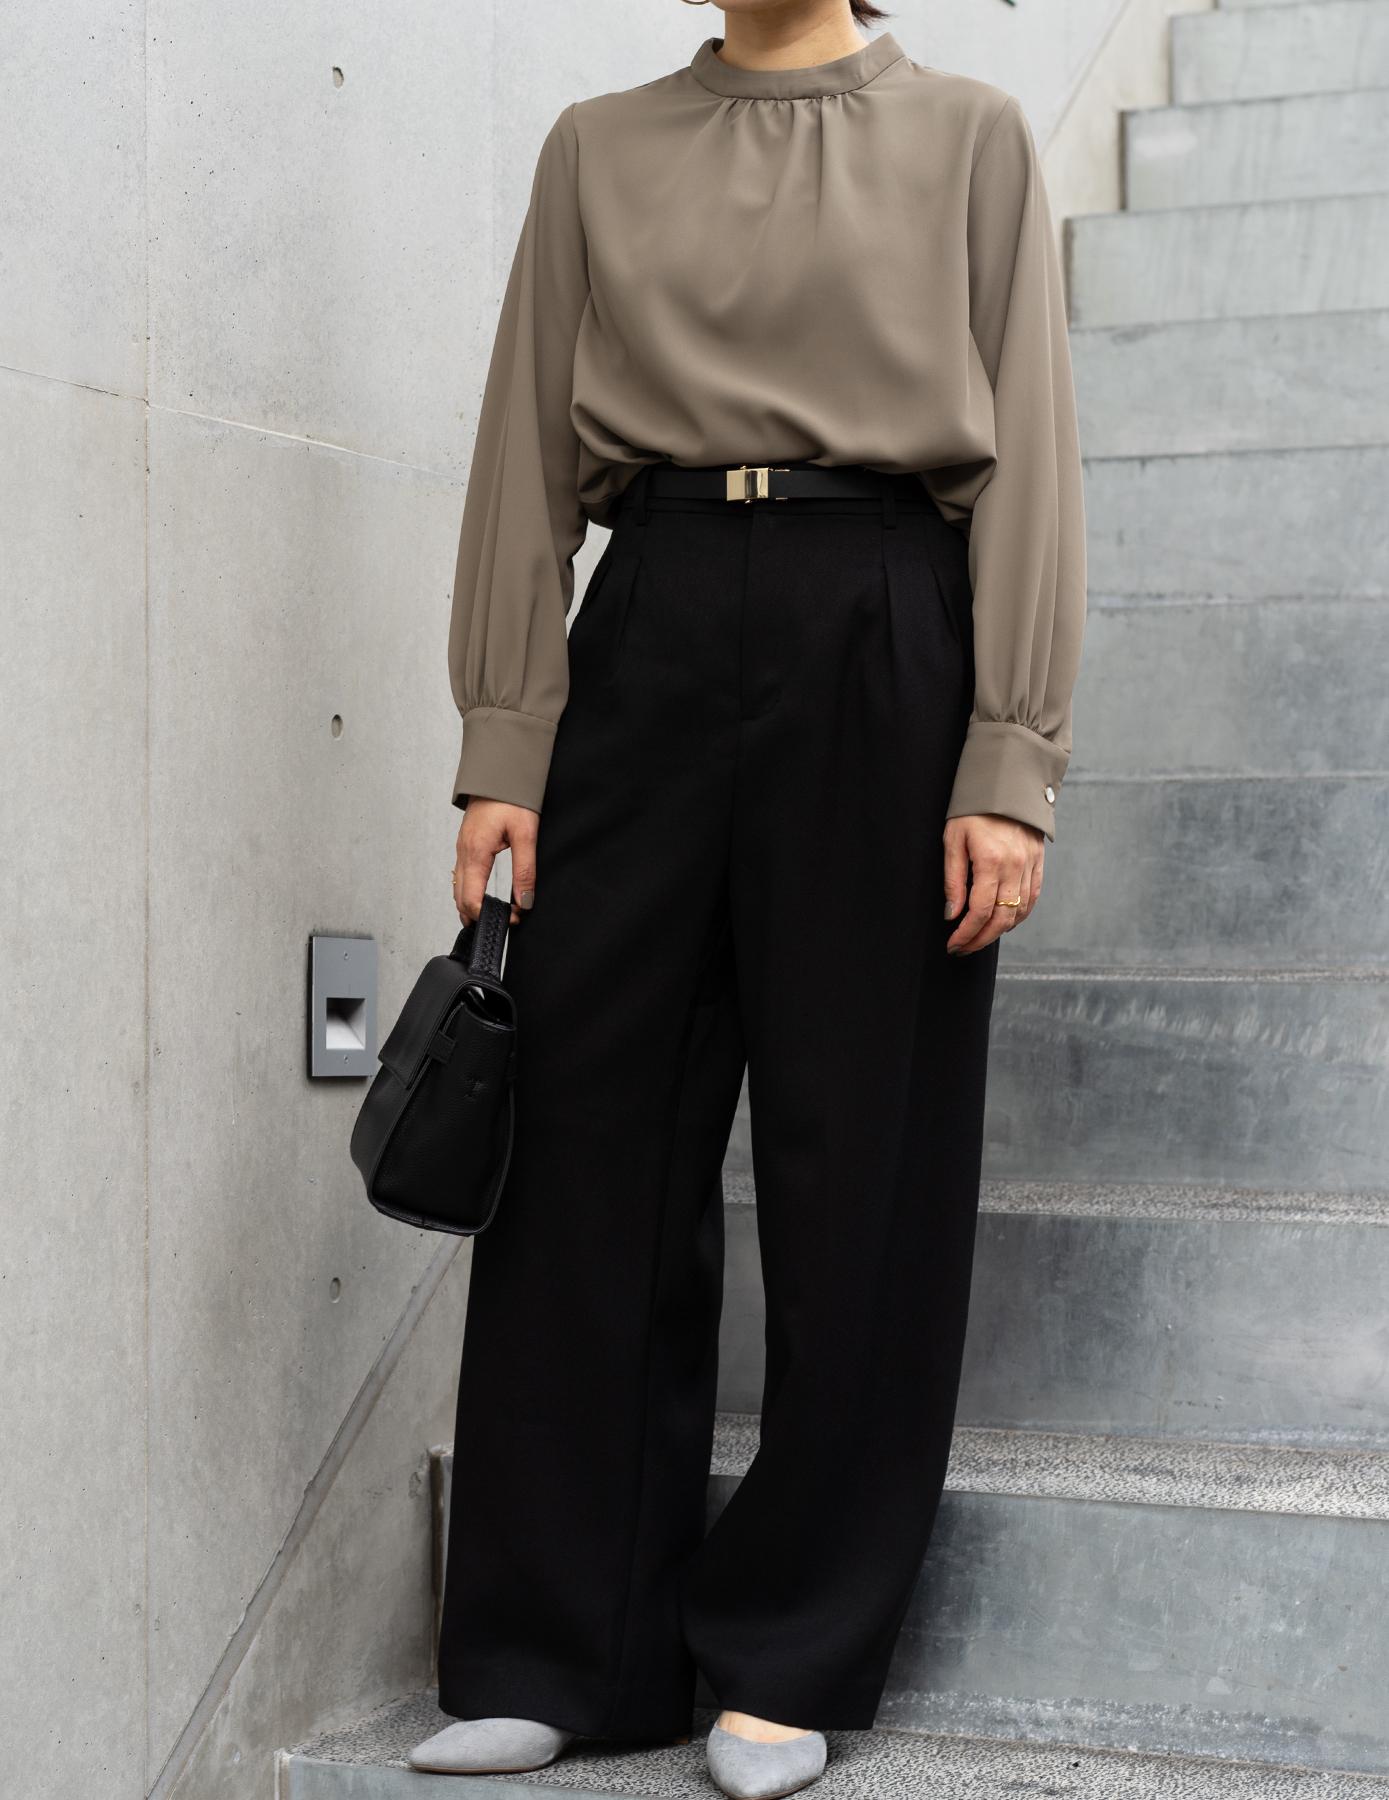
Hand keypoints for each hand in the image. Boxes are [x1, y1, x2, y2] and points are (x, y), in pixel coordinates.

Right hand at [452, 799, 539, 926]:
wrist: (499, 771)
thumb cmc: (512, 798)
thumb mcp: (525, 834)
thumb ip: (525, 870)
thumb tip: (524, 902)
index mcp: (475, 852)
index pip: (470, 899)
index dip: (487, 915)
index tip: (512, 919)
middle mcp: (463, 852)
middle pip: (459, 897)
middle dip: (477, 915)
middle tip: (505, 920)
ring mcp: (462, 848)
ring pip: (458, 887)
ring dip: (471, 905)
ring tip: (494, 914)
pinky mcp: (466, 843)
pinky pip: (461, 875)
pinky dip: (468, 891)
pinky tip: (482, 895)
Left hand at [943, 813, 1043, 955]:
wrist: (1006, 783)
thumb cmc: (973, 809)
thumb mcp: (953, 839)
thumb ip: (953, 879)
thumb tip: (952, 914)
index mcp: (992, 861)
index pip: (980, 911)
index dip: (966, 933)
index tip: (953, 944)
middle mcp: (1016, 867)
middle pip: (1002, 919)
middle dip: (981, 939)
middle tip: (963, 949)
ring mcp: (1030, 865)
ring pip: (1019, 913)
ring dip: (999, 932)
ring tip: (979, 938)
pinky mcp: (1038, 863)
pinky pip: (1032, 898)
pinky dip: (1019, 916)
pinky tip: (1003, 923)